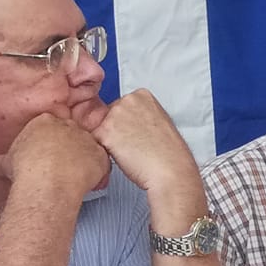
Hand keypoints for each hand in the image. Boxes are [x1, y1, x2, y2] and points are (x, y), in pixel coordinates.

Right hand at [0, 114, 108, 204]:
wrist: (46, 179)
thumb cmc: (24, 168)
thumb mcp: (8, 162)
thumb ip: (1, 161)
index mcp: (45, 122)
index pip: (51, 126)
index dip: (51, 141)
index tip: (49, 154)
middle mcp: (68, 126)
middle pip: (72, 134)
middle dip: (69, 148)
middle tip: (62, 166)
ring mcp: (86, 139)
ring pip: (89, 148)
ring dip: (84, 160)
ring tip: (74, 176)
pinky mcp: (100, 155)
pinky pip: (102, 163)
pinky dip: (97, 172)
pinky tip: (87, 182)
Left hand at [91, 89, 204, 222]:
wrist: (170, 170)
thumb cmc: (168, 153)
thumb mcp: (159, 123)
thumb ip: (140, 116)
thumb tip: (126, 123)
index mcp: (143, 95)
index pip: (122, 106)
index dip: (127, 124)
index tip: (138, 133)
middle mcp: (128, 100)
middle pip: (109, 116)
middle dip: (116, 131)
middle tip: (135, 145)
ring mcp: (115, 115)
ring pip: (101, 130)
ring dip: (110, 142)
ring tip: (131, 152)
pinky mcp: (105, 132)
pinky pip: (95, 142)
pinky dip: (105, 153)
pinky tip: (123, 157)